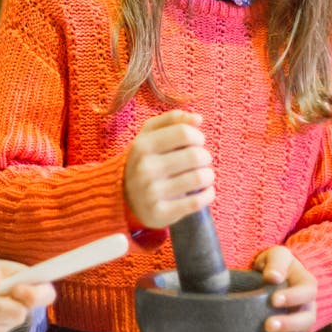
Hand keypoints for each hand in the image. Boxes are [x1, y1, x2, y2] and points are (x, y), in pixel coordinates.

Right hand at [123, 110, 213, 228]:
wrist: (123, 197)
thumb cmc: (144, 160)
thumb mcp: (149, 135)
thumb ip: (172, 120)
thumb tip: (198, 118)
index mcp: (142, 146)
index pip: (185, 133)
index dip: (197, 137)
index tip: (196, 143)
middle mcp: (145, 168)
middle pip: (196, 155)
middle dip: (205, 157)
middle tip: (200, 161)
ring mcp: (152, 192)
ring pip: (199, 178)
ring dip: (208, 175)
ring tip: (204, 176)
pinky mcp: (161, 213)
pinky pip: (197, 202)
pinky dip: (208, 194)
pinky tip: (204, 191)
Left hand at [252, 246, 316, 331]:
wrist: (276, 278)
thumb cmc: (277, 266)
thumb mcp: (277, 256)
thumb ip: (276, 263)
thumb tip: (272, 277)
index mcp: (307, 285)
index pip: (307, 291)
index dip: (293, 297)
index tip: (274, 299)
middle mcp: (308, 308)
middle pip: (307, 320)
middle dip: (288, 324)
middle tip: (267, 325)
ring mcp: (302, 326)